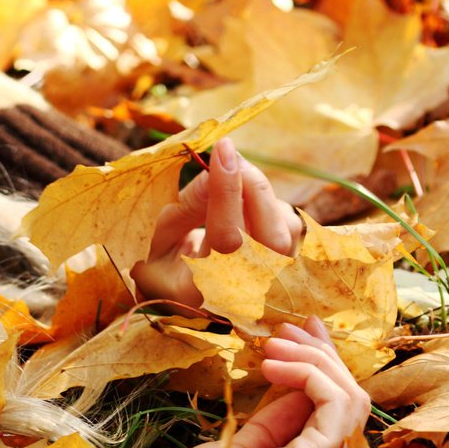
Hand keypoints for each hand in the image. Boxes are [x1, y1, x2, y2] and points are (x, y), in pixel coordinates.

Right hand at [130, 139, 302, 308]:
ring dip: (258, 194)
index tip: (222, 149)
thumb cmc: (165, 266)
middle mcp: (243, 296)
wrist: (185, 298)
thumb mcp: (159, 237)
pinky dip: (267, 204)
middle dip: (251, 186)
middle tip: (229, 157)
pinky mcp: (287, 266)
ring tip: (228, 181)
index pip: (226, 239)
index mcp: (201, 293)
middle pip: (269, 236)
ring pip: (283, 228)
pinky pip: (289, 226)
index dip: (226, 191)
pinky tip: (242, 200)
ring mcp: (271, 285)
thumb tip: (216, 171)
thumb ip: (185, 207)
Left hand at [148, 317, 368, 447]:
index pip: (331, 407)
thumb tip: (293, 375)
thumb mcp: (240, 441)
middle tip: (287, 326)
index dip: (317, 366)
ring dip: (315, 358)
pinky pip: (336, 401)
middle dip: (320, 354)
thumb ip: (273, 417)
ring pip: (350, 395)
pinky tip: (273, 364)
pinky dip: (310, 373)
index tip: (293, 334)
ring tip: (273, 342)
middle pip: (348, 398)